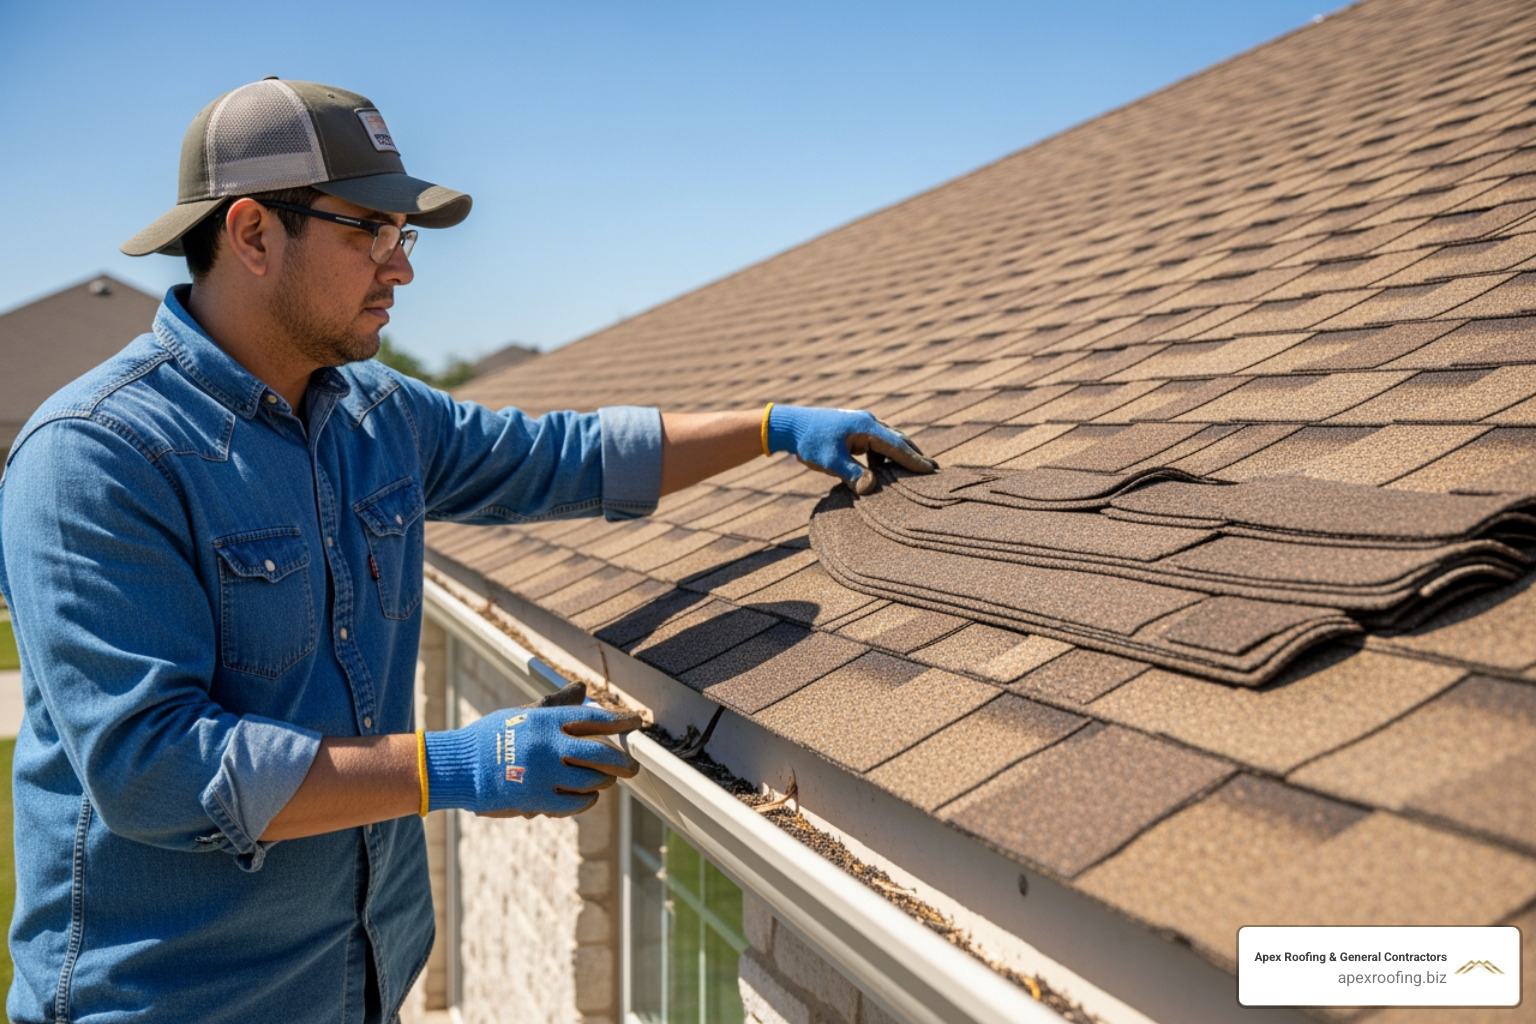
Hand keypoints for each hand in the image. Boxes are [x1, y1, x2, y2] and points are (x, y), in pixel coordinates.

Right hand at [425, 700, 641, 817]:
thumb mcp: (523, 714)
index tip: (637, 723)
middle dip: (623, 761)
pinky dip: (586, 800)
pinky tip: (588, 796)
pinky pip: (574, 804)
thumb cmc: (492, 737)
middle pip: (600, 754)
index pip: (593, 718)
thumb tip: (583, 688)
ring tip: (606, 779)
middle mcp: (548, 746)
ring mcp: (543, 775)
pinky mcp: (535, 800)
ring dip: (602, 781)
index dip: (620, 721)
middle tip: (634, 766)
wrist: (458, 767)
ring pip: (590, 781)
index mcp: (545, 720)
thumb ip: (556, 705)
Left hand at [765, 404, 936, 494]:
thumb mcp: (830, 461)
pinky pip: (877, 442)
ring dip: (901, 454)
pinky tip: (885, 468)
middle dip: (915, 454)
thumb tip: (872, 488)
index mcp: (866, 427)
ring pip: (888, 440)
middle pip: (899, 439)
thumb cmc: (810, 442)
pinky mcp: (854, 430)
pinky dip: (885, 454)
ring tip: (915, 469)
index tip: (932, 470)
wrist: (791, 425)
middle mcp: (868, 422)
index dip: (915, 460)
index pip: (897, 446)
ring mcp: (861, 424)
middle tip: (934, 469)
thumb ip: (852, 474)